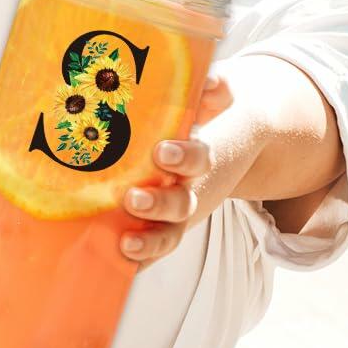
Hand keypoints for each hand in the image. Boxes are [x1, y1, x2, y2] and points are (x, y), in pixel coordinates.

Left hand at [118, 71, 251, 267]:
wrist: (229, 143)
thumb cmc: (200, 120)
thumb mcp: (209, 103)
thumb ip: (213, 92)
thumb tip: (211, 80)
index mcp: (200, 157)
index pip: (198, 159)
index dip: (184, 157)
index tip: (162, 152)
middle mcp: (191, 190)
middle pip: (179, 204)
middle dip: (158, 204)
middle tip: (133, 198)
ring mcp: (177, 214)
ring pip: (167, 234)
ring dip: (148, 242)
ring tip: (126, 244)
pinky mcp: (163, 229)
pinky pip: (151, 252)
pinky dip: (139, 262)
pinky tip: (117, 267)